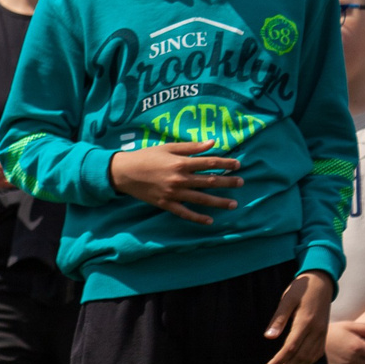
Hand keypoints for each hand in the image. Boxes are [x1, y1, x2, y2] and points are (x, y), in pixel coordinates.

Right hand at [108, 140, 240, 224]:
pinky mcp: (165, 204)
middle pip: (209, 181)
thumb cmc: (145, 156)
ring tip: (234, 204)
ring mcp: (173, 194)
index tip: (238, 165)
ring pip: (201, 199)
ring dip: (219, 202)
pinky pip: (184, 213)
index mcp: (180, 163)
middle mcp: (179, 180)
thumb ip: (190, 147)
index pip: (209, 163)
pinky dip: (197, 217)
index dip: (225, 163)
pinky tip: (210, 220)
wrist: (123, 173)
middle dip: (227, 182)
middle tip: (241, 183)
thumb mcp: (168, 147)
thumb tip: (212, 143)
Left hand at [261, 271, 335, 363]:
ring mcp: (322, 333)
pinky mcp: (324, 333)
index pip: (290, 348)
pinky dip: (306, 363)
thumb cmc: (300, 289)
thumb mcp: (286, 300)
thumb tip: (268, 337)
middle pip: (300, 357)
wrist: (322, 282)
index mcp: (305, 322)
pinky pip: (317, 353)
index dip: (278, 361)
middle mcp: (317, 331)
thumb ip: (278, 319)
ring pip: (309, 357)